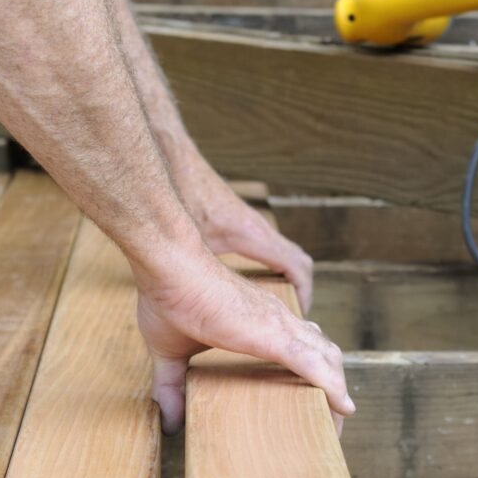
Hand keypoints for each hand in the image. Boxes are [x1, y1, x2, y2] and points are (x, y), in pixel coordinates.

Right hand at [134, 252, 353, 435]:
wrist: (170, 267)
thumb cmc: (169, 298)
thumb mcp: (171, 351)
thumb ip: (171, 385)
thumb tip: (168, 422)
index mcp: (259, 321)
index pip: (301, 346)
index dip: (315, 370)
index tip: (319, 397)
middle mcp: (278, 320)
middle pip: (323, 354)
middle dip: (334, 385)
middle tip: (336, 418)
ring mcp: (279, 325)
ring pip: (327, 361)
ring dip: (338, 391)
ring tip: (341, 420)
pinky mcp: (273, 335)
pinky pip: (313, 365)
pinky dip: (332, 387)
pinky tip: (343, 407)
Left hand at [172, 152, 314, 312]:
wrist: (174, 160)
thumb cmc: (180, 197)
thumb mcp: (187, 242)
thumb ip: (195, 271)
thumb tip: (188, 308)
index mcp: (252, 234)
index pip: (297, 267)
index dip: (303, 295)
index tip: (298, 317)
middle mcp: (258, 227)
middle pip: (298, 261)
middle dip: (300, 291)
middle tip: (290, 317)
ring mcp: (250, 222)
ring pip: (285, 252)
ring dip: (286, 278)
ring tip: (273, 308)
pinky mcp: (238, 221)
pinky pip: (269, 247)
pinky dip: (271, 267)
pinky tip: (250, 284)